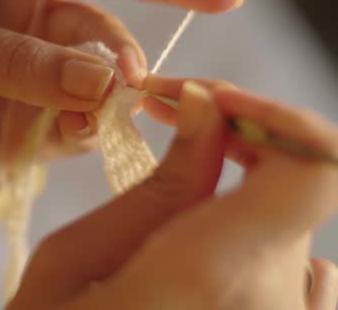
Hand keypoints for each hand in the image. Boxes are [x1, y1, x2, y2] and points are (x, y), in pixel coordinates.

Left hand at [0, 0, 242, 186]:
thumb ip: (17, 59)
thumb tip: (100, 81)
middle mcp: (39, 19)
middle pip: (107, 33)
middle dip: (118, 57)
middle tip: (119, 84)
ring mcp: (44, 75)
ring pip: (100, 86)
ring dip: (105, 103)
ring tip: (90, 118)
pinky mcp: (37, 125)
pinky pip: (78, 129)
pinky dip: (82, 135)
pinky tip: (72, 136)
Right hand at [9, 77, 337, 309]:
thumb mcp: (77, 259)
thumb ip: (161, 185)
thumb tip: (209, 110)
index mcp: (211, 275)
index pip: (317, 165)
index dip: (276, 117)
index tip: (210, 105)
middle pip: (292, 193)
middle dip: (234, 150)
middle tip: (171, 130)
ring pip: (296, 238)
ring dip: (242, 209)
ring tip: (173, 228)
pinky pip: (308, 286)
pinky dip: (265, 259)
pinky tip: (207, 277)